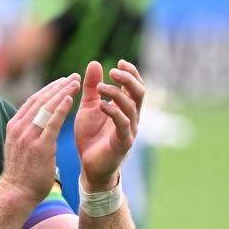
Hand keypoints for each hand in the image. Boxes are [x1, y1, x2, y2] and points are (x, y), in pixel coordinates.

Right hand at [0, 75, 79, 203]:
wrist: (15, 194)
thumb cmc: (21, 174)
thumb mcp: (20, 148)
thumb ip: (28, 134)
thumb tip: (38, 125)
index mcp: (14, 126)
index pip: (33, 101)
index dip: (49, 89)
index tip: (62, 81)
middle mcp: (19, 127)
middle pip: (40, 100)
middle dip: (58, 86)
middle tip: (73, 76)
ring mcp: (28, 136)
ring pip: (46, 107)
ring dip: (62, 92)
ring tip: (76, 82)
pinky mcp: (39, 146)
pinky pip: (51, 123)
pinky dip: (60, 109)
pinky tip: (70, 99)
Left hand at [75, 59, 143, 191]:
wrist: (89, 166)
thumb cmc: (91, 137)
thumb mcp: (89, 107)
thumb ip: (91, 88)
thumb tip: (95, 63)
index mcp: (125, 108)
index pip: (135, 85)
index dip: (131, 72)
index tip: (119, 62)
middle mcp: (132, 117)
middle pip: (139, 92)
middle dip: (128, 79)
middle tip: (113, 71)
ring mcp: (130, 130)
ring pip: (131, 106)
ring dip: (116, 94)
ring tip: (100, 88)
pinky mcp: (123, 142)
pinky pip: (123, 124)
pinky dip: (114, 112)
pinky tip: (102, 105)